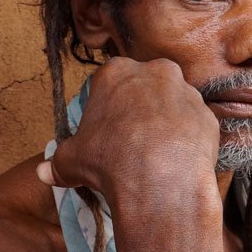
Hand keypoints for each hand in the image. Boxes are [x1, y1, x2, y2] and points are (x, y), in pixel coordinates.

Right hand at [37, 57, 220, 210]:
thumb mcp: (73, 161)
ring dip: (167, 124)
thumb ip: (58, 162)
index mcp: (117, 71)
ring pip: (174, 105)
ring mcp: (187, 92)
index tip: (107, 130)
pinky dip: (188, 140)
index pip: (110, 82)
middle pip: (146, 88)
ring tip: (158, 155)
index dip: (107, 108)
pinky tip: (178, 161)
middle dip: (140, 110)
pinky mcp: (209, 116)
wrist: (160, 180)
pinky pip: (195, 127)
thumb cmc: (109, 161)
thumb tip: (43, 174)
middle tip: (133, 141)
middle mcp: (157, 72)